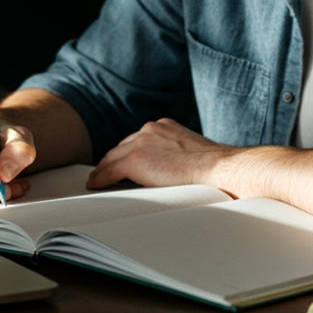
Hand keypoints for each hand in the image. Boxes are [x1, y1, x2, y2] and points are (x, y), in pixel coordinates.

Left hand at [87, 118, 232, 189]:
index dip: (129, 152)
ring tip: (96, 180)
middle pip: (122, 146)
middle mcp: (150, 129)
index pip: (139, 139)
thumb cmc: (214, 168)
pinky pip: (109, 171)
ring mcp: (141, 142)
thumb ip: (177, 156)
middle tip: (104, 172)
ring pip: (112, 157)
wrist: (218, 169)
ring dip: (103, 169)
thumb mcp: (193, 153)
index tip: (122, 162)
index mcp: (165, 126)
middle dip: (113, 160)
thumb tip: (174, 170)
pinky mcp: (134, 159)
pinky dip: (100, 179)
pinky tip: (95, 185)